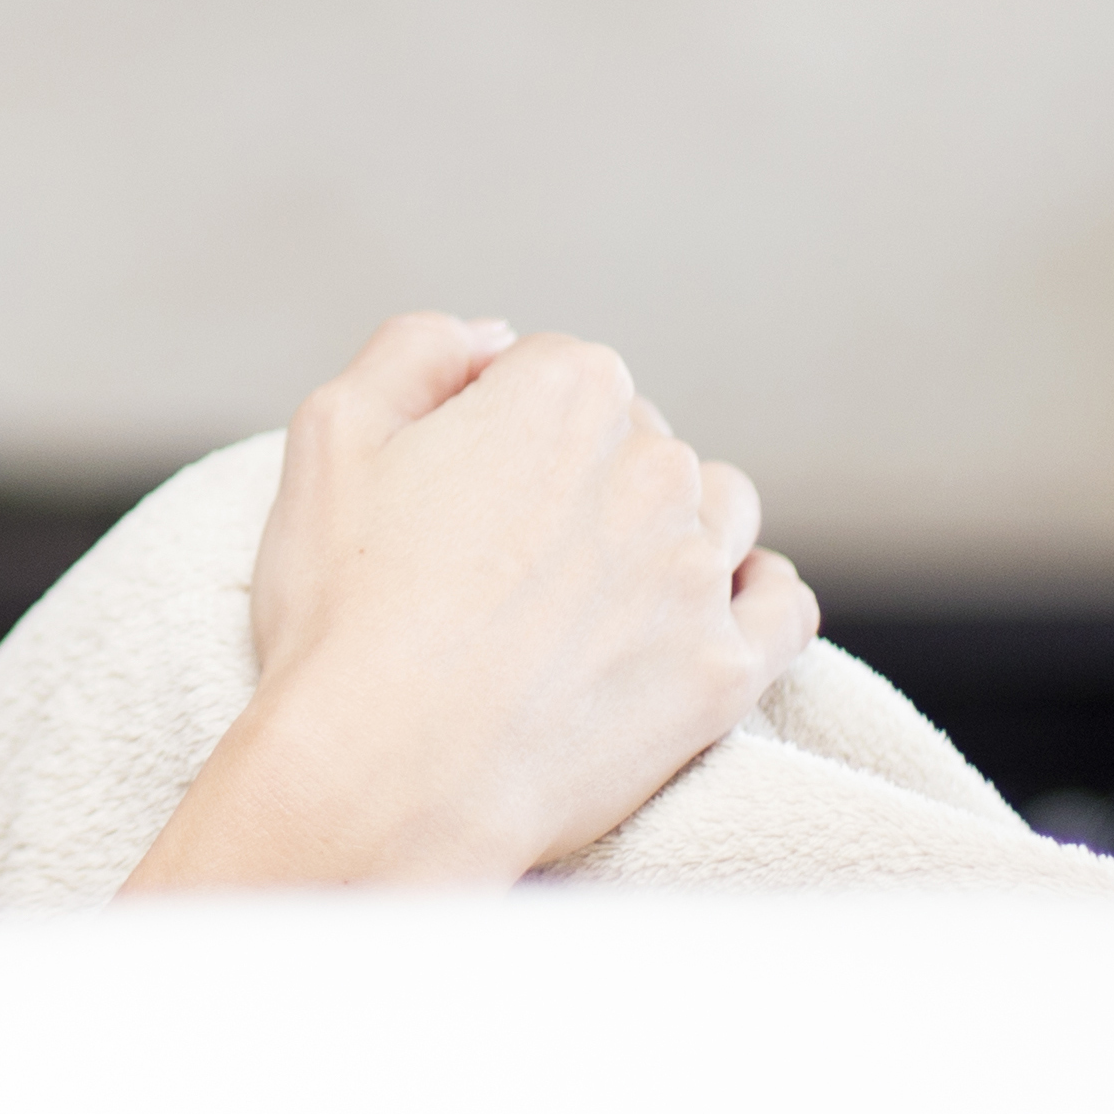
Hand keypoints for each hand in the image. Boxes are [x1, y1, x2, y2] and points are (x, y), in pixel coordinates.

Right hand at [123, 317, 815, 893]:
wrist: (386, 775)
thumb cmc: (346, 611)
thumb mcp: (330, 434)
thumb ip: (415, 350)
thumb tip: (493, 338)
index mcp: (564, 391)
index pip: (550, 372)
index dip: (493, 426)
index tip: (452, 489)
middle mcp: (653, 464)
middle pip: (635, 439)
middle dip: (581, 480)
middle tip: (505, 556)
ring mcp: (698, 570)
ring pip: (719, 510)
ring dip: (671, 529)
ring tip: (598, 589)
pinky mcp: (725, 668)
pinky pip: (782, 608)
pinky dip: (756, 599)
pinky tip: (716, 612)